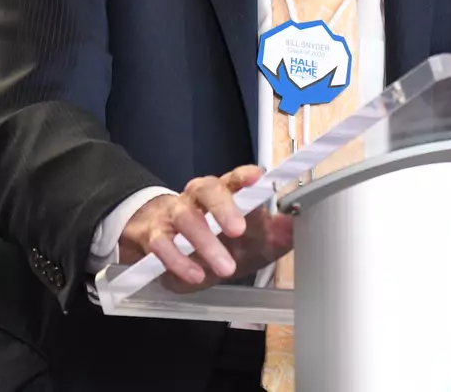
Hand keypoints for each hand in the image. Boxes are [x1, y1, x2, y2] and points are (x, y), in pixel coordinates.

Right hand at [118, 165, 293, 290]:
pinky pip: (161, 244)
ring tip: (224, 267)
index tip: (259, 179)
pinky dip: (177, 260)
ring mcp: (170, 215)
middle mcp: (195, 199)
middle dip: (223, 208)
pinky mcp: (151, 236)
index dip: (244, 177)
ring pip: (185, 217)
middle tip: (239, 231)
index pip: (233, 179)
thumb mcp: (248, 240)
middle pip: (206, 189)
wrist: (158, 243)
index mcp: (220, 193)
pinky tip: (194, 274)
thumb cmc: (211, 238)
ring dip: (205, 242)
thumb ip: (274, 234)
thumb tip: (299, 224)